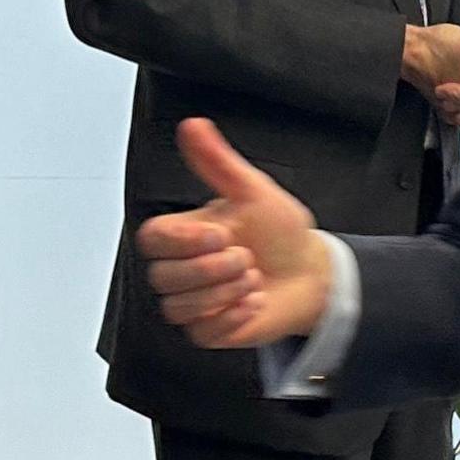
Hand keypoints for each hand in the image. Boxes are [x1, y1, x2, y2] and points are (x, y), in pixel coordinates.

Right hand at [136, 119, 330, 347]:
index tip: (220, 233)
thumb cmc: (279, 232)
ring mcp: (193, 303)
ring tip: (252, 277)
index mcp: (183, 234)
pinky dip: (233, 316)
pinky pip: (201, 332)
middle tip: (245, 257)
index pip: (150, 239)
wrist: (310, 274)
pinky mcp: (208, 331)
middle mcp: (181, 269)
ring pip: (178, 307)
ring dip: (223, 292)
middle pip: (162, 277)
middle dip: (210, 269)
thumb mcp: (254, 192)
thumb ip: (218, 162)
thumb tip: (193, 126)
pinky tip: (254, 300)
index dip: (181, 241)